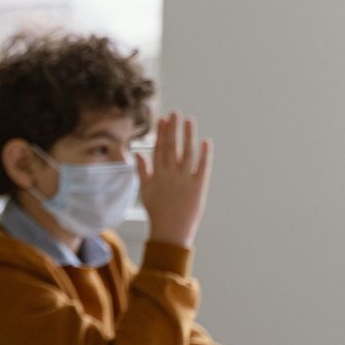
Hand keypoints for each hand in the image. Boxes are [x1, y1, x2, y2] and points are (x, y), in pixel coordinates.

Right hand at [137, 111, 211, 248]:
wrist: (170, 231)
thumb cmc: (158, 211)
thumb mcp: (146, 190)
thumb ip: (142, 171)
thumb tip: (138, 153)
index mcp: (158, 174)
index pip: (159, 148)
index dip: (161, 133)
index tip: (163, 119)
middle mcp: (170, 174)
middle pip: (172, 147)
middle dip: (173, 129)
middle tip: (176, 113)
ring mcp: (184, 180)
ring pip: (186, 153)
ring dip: (188, 136)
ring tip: (189, 121)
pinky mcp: (198, 187)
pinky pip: (202, 167)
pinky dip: (204, 155)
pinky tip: (206, 142)